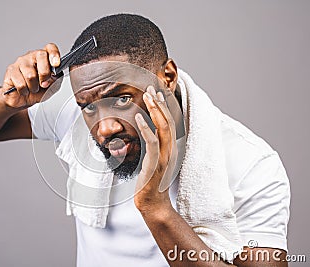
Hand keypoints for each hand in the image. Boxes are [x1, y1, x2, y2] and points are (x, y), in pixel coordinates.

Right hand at [0, 43, 63, 108]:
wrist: (22, 101)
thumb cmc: (38, 91)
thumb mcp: (52, 85)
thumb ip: (56, 77)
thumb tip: (56, 72)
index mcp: (44, 58)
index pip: (50, 48)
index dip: (54, 54)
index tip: (56, 64)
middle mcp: (31, 56)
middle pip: (41, 56)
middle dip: (45, 74)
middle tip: (43, 84)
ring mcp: (20, 62)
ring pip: (31, 74)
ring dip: (34, 87)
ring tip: (32, 89)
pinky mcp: (11, 71)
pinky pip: (21, 84)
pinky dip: (25, 91)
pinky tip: (24, 90)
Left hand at [134, 86, 177, 211]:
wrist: (153, 203)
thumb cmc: (151, 182)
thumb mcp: (153, 159)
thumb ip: (153, 146)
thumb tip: (146, 132)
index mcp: (171, 148)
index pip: (170, 122)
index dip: (164, 107)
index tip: (157, 93)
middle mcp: (171, 149)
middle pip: (168, 121)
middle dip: (160, 103)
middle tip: (151, 88)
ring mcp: (165, 156)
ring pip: (163, 128)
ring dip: (155, 110)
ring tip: (147, 96)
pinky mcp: (156, 163)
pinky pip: (152, 142)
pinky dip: (146, 128)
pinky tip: (139, 117)